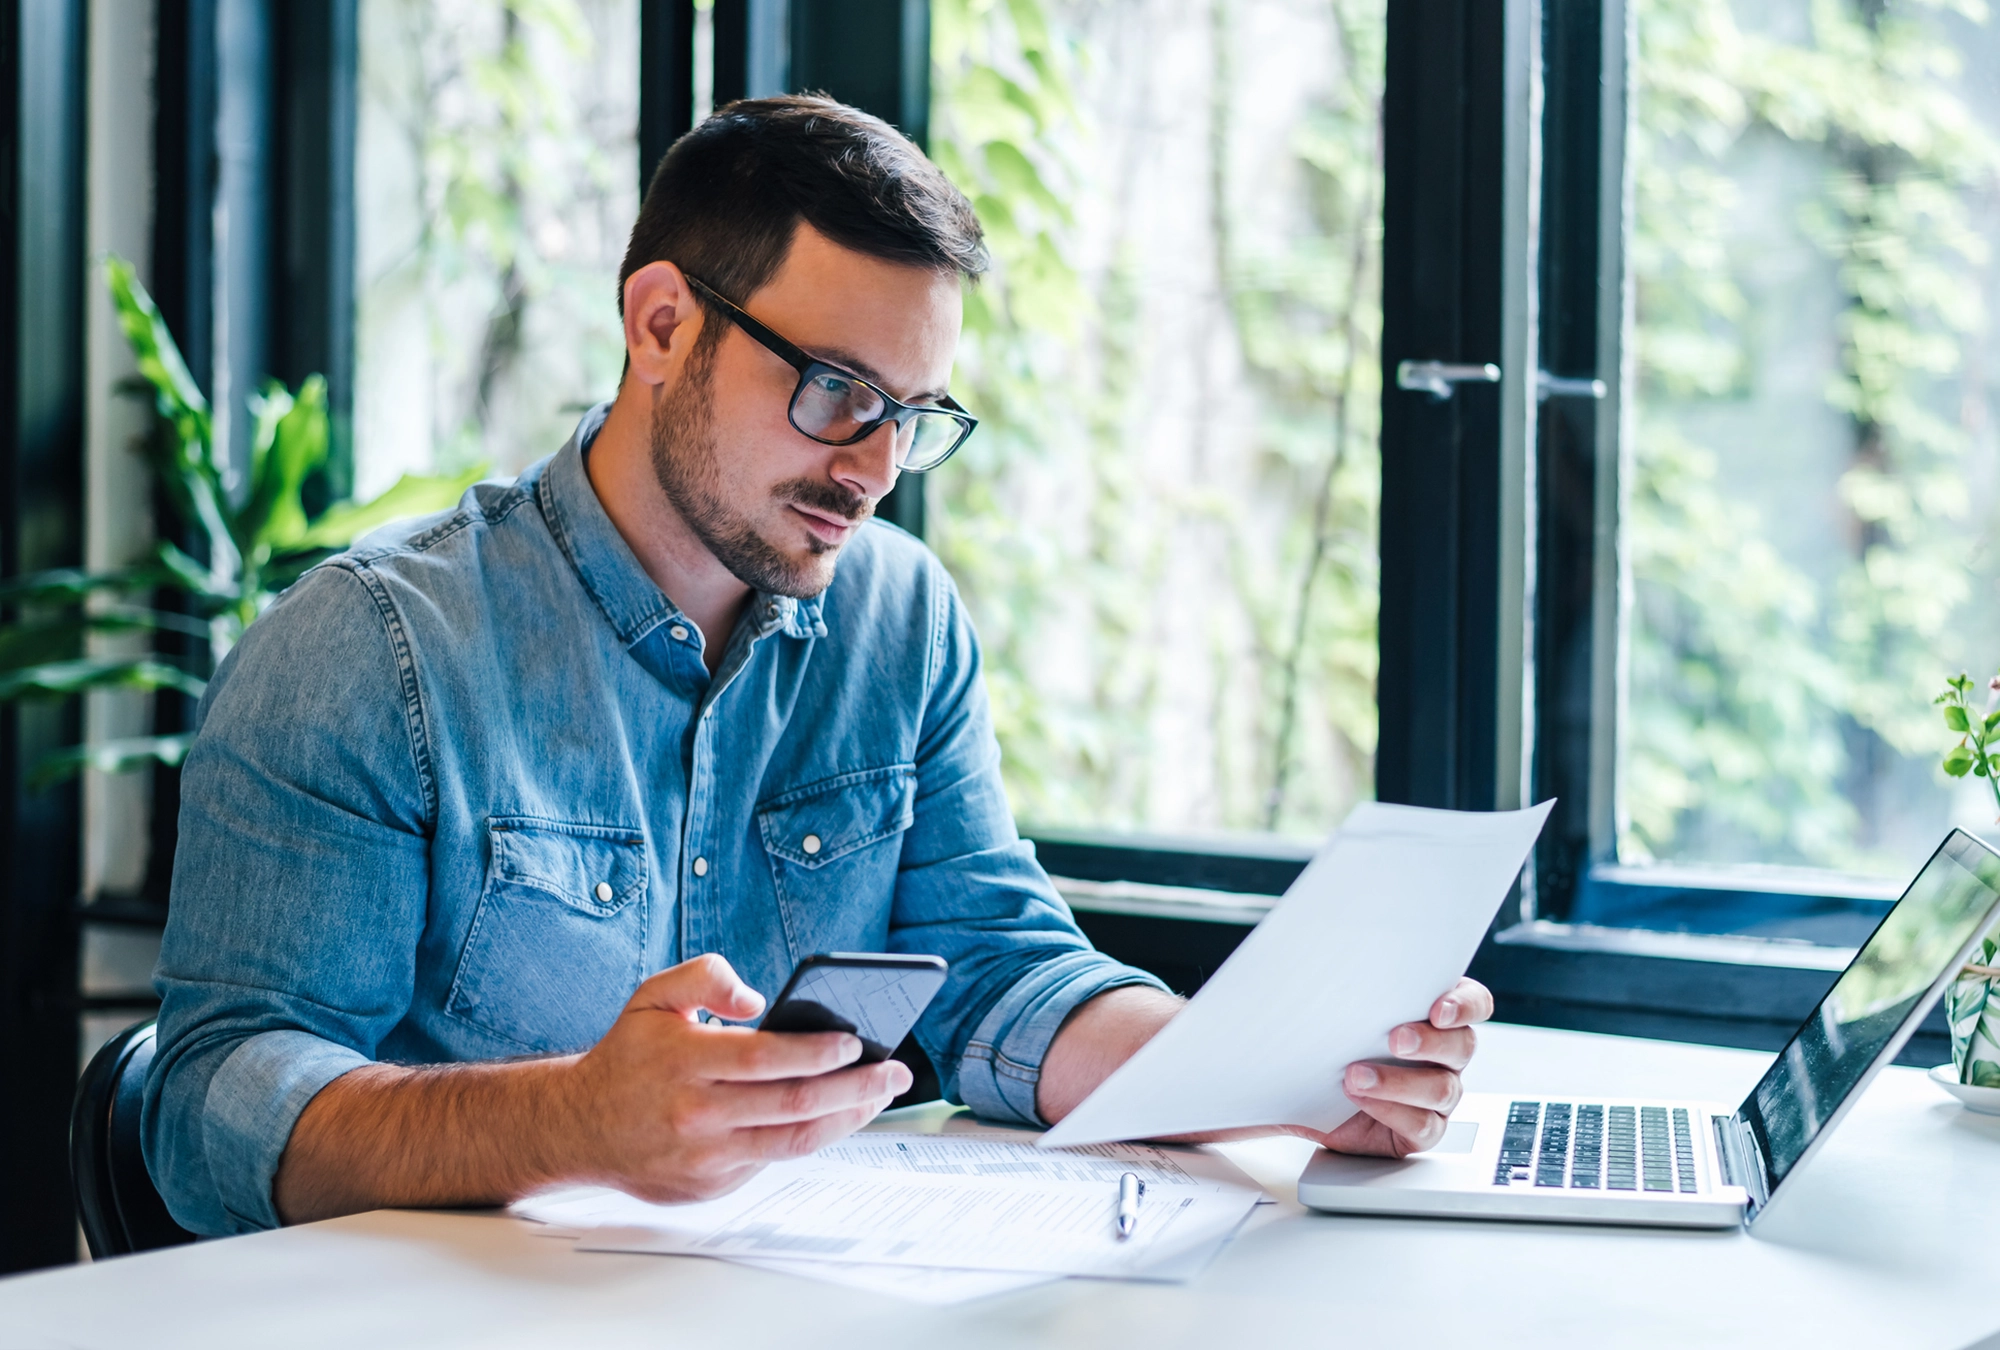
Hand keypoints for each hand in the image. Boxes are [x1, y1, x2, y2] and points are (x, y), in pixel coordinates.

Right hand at [568, 954, 911, 1202]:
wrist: (578, 1127)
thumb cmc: (627, 1056)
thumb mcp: (653, 995)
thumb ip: (705, 975)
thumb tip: (757, 998)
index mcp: (685, 1061)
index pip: (766, 1058)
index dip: (817, 1051)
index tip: (856, 1040)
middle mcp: (697, 1113)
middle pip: (794, 1103)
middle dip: (856, 1087)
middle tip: (896, 1071)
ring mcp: (705, 1156)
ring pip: (794, 1142)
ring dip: (848, 1119)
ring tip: (880, 1095)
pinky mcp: (710, 1185)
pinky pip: (772, 1160)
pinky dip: (811, 1137)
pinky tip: (838, 1115)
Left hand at [1318, 977, 1491, 1156]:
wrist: (1314, 1101)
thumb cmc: (1335, 1051)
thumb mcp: (1343, 1018)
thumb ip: (1359, 999)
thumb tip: (1337, 979)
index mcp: (1434, 1019)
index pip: (1473, 1003)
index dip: (1465, 1005)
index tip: (1438, 1010)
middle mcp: (1445, 1057)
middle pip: (1463, 1045)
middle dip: (1430, 1041)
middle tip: (1396, 1040)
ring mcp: (1438, 1095)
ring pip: (1442, 1088)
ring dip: (1398, 1081)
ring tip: (1356, 1075)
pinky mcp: (1423, 1131)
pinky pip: (1422, 1124)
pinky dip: (1390, 1110)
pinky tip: (1360, 1099)